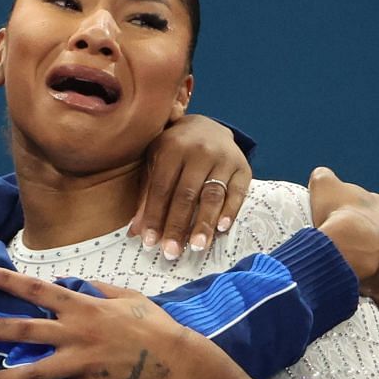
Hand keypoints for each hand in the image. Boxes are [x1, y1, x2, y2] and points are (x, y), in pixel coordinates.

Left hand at [0, 264, 218, 378]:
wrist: (177, 363)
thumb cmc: (154, 325)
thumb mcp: (125, 296)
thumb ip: (92, 289)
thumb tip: (65, 282)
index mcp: (81, 306)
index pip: (32, 289)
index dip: (0, 279)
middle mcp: (74, 333)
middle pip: (19, 331)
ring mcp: (79, 364)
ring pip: (28, 373)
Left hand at [130, 114, 252, 260]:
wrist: (208, 127)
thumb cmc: (176, 150)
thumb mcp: (156, 163)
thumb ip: (147, 196)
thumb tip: (136, 232)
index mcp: (172, 148)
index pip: (161, 188)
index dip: (155, 216)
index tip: (150, 242)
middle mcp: (199, 151)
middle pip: (186, 195)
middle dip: (178, 226)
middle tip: (172, 252)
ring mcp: (223, 158)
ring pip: (212, 195)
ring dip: (204, 224)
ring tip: (196, 247)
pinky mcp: (242, 167)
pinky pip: (237, 193)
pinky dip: (230, 211)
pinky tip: (222, 229)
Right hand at [307, 167, 378, 309]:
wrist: (348, 250)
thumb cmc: (336, 216)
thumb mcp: (324, 185)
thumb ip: (324, 178)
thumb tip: (321, 176)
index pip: (365, 210)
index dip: (348, 216)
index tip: (334, 224)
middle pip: (376, 237)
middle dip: (361, 242)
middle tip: (338, 249)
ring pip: (378, 264)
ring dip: (365, 267)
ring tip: (341, 271)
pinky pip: (374, 289)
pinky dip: (363, 290)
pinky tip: (347, 290)